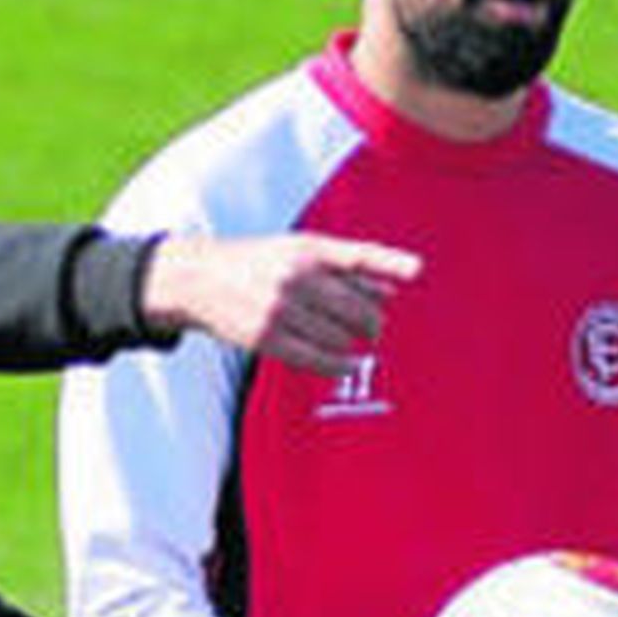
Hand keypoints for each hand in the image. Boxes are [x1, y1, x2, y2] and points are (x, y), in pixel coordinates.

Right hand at [141, 231, 421, 372]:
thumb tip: (391, 290)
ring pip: (339, 337)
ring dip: (349, 343)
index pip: (358, 256)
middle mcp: (297, 277)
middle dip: (372, 324)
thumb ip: (345, 269)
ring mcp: (281, 309)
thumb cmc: (257, 263)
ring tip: (346, 341)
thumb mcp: (297, 251)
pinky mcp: (267, 338)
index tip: (418, 269)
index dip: (390, 262)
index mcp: (308, 250)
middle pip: (357, 309)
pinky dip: (338, 365)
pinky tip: (347, 366)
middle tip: (373, 331)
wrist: (200, 278)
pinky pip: (316, 359)